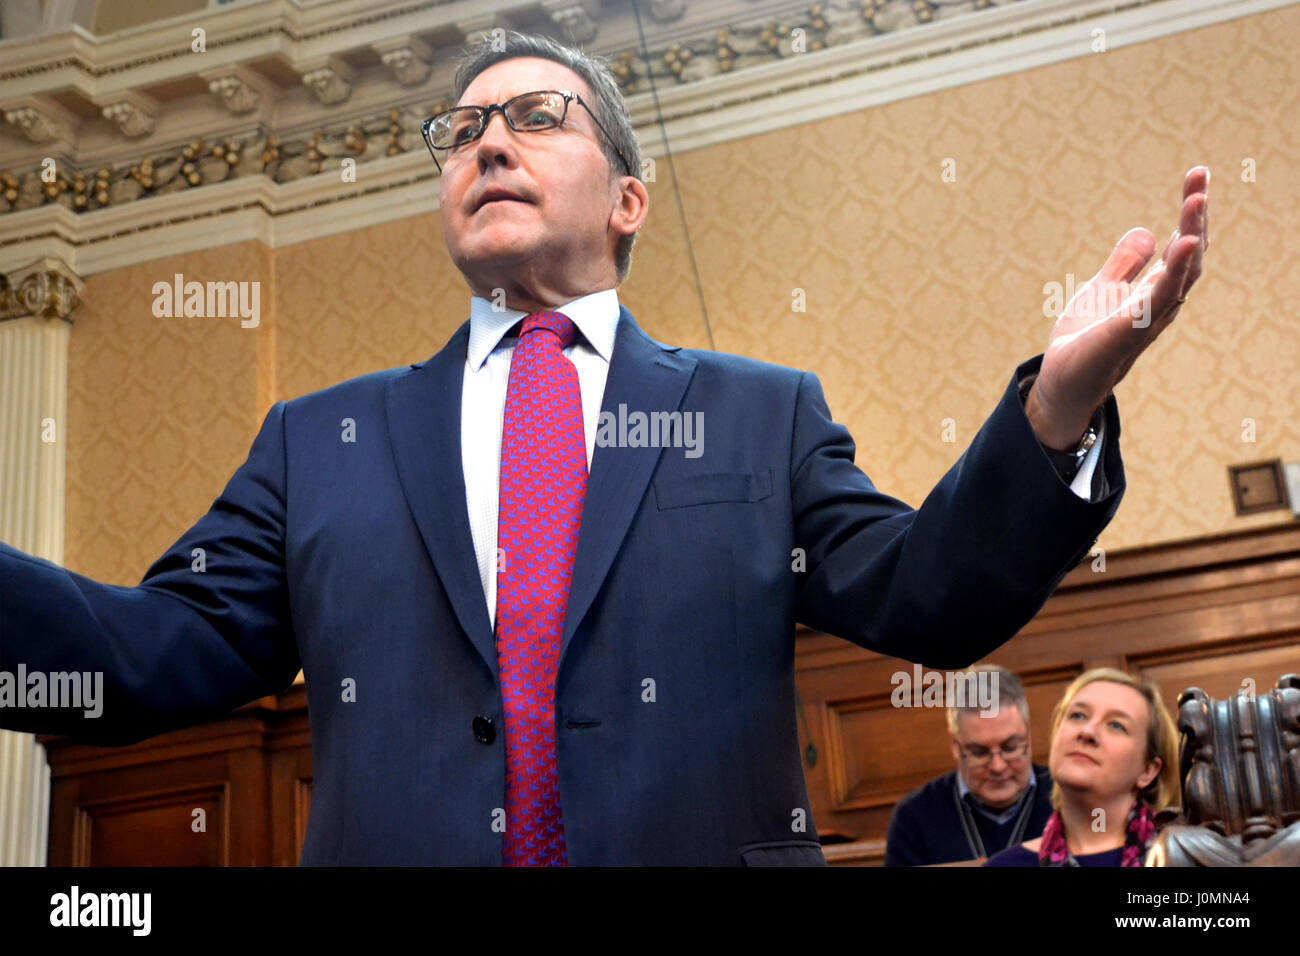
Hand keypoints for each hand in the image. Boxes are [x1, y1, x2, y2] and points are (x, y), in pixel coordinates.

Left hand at [1025, 166, 1208, 448]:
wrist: (1061, 382)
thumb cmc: (1086, 340)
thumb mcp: (1103, 289)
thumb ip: (1125, 263)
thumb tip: (1147, 230)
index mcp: (1155, 291)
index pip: (1182, 246)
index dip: (1191, 213)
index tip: (1197, 175)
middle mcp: (1160, 304)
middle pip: (1188, 255)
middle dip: (1195, 216)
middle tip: (1199, 177)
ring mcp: (1147, 318)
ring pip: (1180, 273)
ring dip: (1190, 235)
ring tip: (1196, 200)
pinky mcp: (1128, 332)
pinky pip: (1158, 300)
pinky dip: (1172, 273)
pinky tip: (1182, 244)